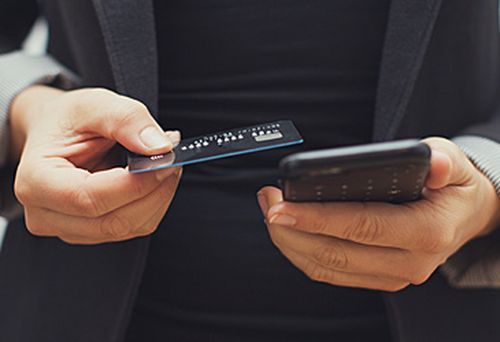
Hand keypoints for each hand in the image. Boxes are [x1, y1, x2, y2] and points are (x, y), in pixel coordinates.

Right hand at [10, 86, 181, 243]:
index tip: (167, 160)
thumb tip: (159, 148)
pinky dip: (153, 203)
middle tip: (173, 158)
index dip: (136, 183)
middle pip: (114, 221)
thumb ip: (126, 119)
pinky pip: (134, 227)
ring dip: (158, 197)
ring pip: (128, 227)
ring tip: (163, 163)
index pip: (91, 198)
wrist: (56, 133)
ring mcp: (68, 229)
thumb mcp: (94, 103)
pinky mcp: (91, 232)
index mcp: (35, 181)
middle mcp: (45, 214)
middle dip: (154, 190)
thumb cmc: (69, 121)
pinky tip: (153, 178)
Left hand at [257, 138, 499, 290]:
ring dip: (290, 242)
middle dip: (291, 230)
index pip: (361, 226)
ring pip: (327, 267)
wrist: (464, 217)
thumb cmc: (452, 185)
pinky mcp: (377, 277)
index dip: (316, 218)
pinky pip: (331, 272)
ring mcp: (392, 275)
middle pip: (336, 253)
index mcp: (427, 232)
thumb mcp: (453, 163)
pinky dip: (303, 252)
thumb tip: (432, 162)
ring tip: (269, 210)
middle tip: (267, 202)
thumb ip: (443, 160)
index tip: (280, 207)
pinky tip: (288, 229)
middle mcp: (410, 262)